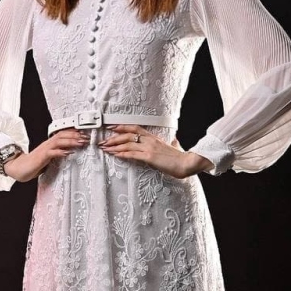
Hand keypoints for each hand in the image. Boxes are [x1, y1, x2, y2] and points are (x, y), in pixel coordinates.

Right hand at [1, 128, 90, 181]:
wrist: (18, 168)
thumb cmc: (32, 165)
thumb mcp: (48, 158)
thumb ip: (56, 154)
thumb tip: (67, 153)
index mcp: (49, 144)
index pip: (62, 134)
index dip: (73, 133)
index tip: (83, 134)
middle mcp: (47, 144)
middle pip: (62, 135)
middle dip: (75, 135)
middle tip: (86, 137)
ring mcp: (44, 150)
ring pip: (59, 141)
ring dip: (71, 141)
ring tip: (80, 142)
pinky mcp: (41, 157)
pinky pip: (52, 152)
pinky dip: (61, 151)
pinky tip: (68, 152)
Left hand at [98, 125, 212, 178]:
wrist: (187, 163)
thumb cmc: (181, 158)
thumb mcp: (175, 148)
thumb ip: (173, 144)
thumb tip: (175, 142)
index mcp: (154, 138)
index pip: (135, 128)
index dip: (122, 127)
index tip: (111, 127)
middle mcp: (150, 141)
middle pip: (127, 136)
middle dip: (113, 138)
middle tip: (103, 141)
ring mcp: (149, 148)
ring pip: (127, 145)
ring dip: (114, 147)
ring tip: (104, 148)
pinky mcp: (149, 157)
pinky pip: (132, 155)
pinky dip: (122, 154)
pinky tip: (115, 154)